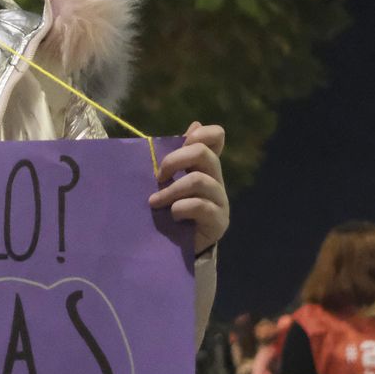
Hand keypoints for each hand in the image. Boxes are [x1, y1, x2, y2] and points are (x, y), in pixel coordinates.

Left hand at [148, 122, 228, 255]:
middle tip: (158, 176)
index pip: (216, 137)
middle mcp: (216, 180)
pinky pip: (201, 206)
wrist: (182, 249)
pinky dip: (181, 208)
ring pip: (199, 180)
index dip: (201, 134)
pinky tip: (172, 215)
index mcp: (205, 166)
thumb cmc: (173, 211)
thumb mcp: (172, 182)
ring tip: (154, 202)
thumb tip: (194, 124)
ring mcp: (220, 200)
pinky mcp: (218, 221)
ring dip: (172, 189)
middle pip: (204, 154)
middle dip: (176, 160)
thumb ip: (179, 158)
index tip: (182, 144)